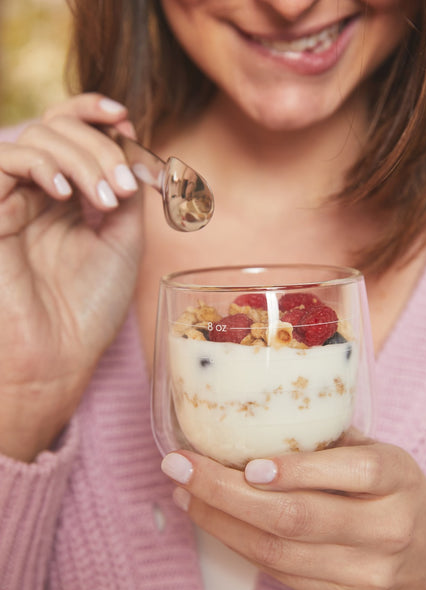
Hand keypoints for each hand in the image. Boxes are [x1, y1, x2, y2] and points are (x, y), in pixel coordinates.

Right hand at [0, 93, 142, 460]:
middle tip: (124, 185)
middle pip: (59, 128)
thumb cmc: (89, 306)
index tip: (125, 117)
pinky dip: (39, 163)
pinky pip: (5, 161)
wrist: (56, 356)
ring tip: (106, 198)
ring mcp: (11, 199)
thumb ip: (124, 191)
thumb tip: (130, 145)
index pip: (72, 133)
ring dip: (80, 155)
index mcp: (68, 198)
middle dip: (99, 145)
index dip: (95, 113)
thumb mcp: (122, 241)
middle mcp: (37, 193)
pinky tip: (63, 191)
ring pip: (36, 138)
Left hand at [161, 439, 425, 589]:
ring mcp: (365, 572)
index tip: (247, 463)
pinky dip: (238, 545)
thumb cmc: (393, 488)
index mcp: (396, 478)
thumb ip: (326, 442)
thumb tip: (251, 422)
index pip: (350, 471)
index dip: (296, 470)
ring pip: (279, 553)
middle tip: (182, 467)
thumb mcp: (375, 453)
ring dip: (220, 522)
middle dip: (227, 493)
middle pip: (298, 518)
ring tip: (185, 492)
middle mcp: (385, 528)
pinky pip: (281, 574)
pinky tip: (213, 519)